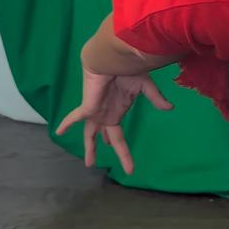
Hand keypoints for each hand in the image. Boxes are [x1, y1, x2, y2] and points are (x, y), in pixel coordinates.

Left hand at [55, 67, 172, 175]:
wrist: (112, 59)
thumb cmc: (127, 70)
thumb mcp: (144, 87)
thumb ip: (155, 98)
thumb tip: (170, 108)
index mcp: (117, 113)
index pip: (119, 138)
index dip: (124, 153)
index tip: (130, 168)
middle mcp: (105, 116)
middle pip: (105, 138)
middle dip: (104, 150)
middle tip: (99, 163)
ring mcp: (95, 114)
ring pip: (89, 135)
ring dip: (89, 148)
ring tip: (89, 163)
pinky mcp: (87, 108)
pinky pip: (74, 118)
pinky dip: (66, 124)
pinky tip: (58, 131)